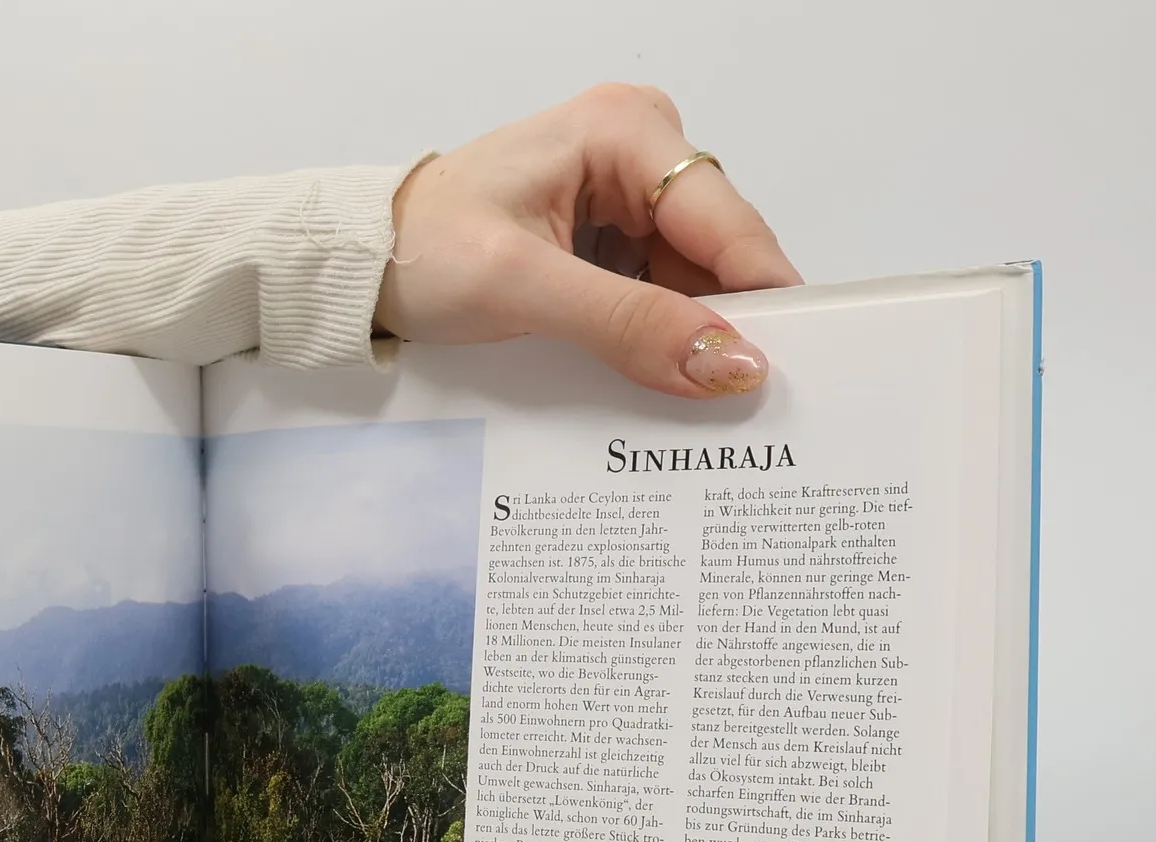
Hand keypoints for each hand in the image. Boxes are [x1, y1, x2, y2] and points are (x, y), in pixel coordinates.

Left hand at [375, 84, 800, 396]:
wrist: (367, 261)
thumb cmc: (424, 251)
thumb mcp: (524, 290)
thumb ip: (628, 325)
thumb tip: (727, 361)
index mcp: (625, 130)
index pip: (725, 221)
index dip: (761, 295)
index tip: (788, 363)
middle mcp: (639, 146)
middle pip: (717, 250)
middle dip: (724, 321)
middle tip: (740, 398)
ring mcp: (627, 189)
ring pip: (692, 276)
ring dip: (689, 334)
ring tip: (693, 394)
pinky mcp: (610, 231)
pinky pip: (658, 288)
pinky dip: (658, 333)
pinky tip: (656, 371)